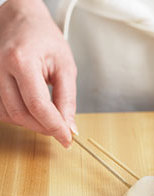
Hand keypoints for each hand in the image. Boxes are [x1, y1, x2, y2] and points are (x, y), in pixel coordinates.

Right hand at [0, 0, 76, 146]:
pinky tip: (33, 112)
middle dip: (44, 128)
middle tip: (61, 130)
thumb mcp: (65, 66)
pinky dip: (20, 118)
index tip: (67, 138)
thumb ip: (67, 99)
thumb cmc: (44, 39)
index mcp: (22, 61)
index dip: (54, 126)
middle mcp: (0, 69)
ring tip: (49, 117)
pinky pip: (2, 111)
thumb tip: (69, 127)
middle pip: (21, 114)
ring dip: (32, 124)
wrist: (21, 21)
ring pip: (10, 116)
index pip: (38, 105)